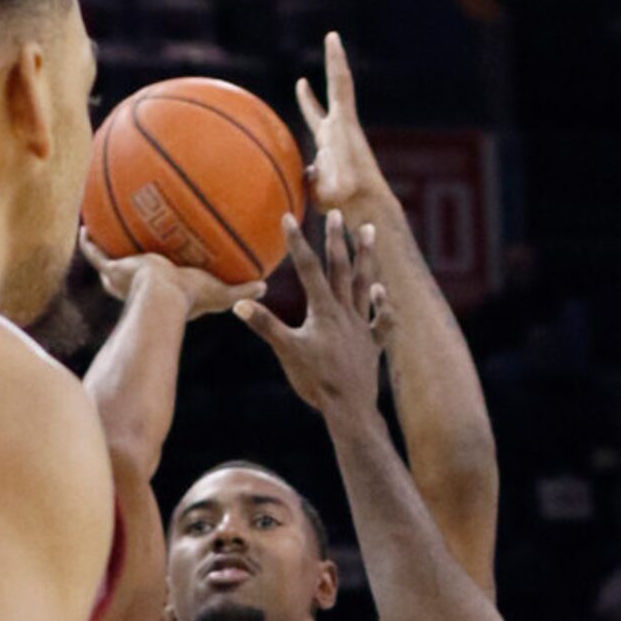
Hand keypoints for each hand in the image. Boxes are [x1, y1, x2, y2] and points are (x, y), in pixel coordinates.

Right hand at [79, 229, 264, 319]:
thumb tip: (266, 287)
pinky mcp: (112, 269)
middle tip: (127, 250)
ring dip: (105, 251)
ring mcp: (121, 278)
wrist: (163, 298)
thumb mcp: (220, 293)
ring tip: (100, 233)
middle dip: (125, 265)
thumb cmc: (190, 300)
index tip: (158, 270)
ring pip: (109, 262)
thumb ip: (241, 291)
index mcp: (160, 293)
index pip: (156, 285)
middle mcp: (137, 287)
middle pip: (127, 276)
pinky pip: (96, 254)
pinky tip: (86, 226)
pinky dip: (89, 243)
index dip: (155, 279)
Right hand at [234, 211, 385, 415]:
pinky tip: (379, 289)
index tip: (288, 217)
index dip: (297, 242)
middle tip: (336, 213)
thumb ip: (265, 325)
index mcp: (324, 310)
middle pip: (341, 268)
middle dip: (337, 239)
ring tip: (369, 231)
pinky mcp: (372, 344)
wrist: (349, 407)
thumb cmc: (315, 381)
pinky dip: (382, 303)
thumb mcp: (287, 351)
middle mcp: (346, 311)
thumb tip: (239, 305)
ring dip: (366, 257)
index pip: (308, 269)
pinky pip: (382, 319)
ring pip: (364, 284)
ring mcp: (362, 326)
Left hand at [298, 31, 387, 215]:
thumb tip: (306, 171)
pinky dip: (337, 62)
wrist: (354, 201)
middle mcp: (337, 127)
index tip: (302, 84)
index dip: (308, 101)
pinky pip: (341, 84)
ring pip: (340, 83)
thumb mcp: (314, 190)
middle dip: (332, 67)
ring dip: (336, 60)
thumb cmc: (337, 204)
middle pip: (333, 92)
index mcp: (328, 142)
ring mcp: (344, 122)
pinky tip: (333, 41)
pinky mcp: (347, 119)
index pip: (316, 115)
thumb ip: (308, 178)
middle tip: (330, 45)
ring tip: (331, 36)